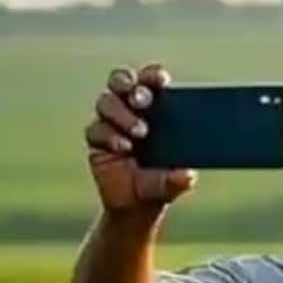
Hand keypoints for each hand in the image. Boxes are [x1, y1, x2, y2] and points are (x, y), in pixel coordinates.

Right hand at [85, 62, 197, 215]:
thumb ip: (179, 179)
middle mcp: (130, 109)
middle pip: (120, 80)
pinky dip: (110, 136)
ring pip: (106, 102)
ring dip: (121, 113)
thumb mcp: (174, 182)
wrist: (136, 207)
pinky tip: (123, 148)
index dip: (153, 75)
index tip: (161, 81)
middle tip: (142, 100)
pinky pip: (96, 128)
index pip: (150, 81)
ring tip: (140, 132)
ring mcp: (111, 122)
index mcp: (155, 108)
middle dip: (128, 84)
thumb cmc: (160, 184)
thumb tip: (186, 176)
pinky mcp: (97, 139)